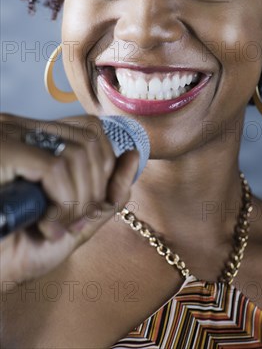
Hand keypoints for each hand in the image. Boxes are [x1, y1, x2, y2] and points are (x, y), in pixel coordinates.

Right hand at [0, 113, 138, 290]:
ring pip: (78, 153)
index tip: (91, 204)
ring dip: (78, 200)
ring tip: (54, 225)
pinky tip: (46, 223)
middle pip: (92, 140)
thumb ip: (108, 193)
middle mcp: (22, 129)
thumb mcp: (77, 221)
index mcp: (37, 138)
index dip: (104, 166)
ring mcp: (9, 136)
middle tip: (71, 221)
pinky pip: (55, 168)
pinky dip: (62, 200)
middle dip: (95, 188)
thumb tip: (132, 156)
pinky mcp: (2, 151)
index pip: (91, 129)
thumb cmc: (22, 248)